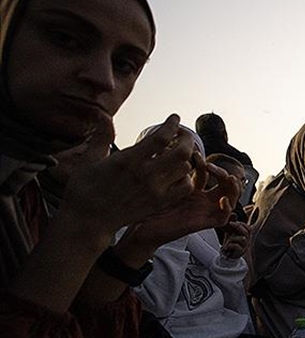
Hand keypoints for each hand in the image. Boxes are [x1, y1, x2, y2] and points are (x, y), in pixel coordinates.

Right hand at [61, 114, 201, 236]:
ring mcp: (155, 190)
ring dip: (186, 157)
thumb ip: (101, 137)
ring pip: (185, 168)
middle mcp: (146, 175)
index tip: (174, 118)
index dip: (171, 125)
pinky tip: (179, 173)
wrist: (88, 221)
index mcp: (129, 160)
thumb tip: (104, 116)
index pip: (160, 137)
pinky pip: (185, 188)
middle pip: (181, 152)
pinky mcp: (159, 203)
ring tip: (181, 152)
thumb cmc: (84, 189)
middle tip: (183, 134)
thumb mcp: (89, 160)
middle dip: (186, 139)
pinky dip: (187, 178)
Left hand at [120, 160, 241, 250]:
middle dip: (222, 172)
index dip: (204, 163)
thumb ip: (167, 169)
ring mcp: (203, 211)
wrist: (140, 230)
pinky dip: (228, 208)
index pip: (207, 173)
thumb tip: (168, 147)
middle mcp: (200, 200)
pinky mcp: (203, 224)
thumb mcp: (159, 183)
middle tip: (210, 166)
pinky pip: (223, 218)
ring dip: (234, 187)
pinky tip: (222, 200)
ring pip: (230, 198)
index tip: (194, 154)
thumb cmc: (145, 207)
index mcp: (190, 189)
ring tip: (229, 178)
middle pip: (223, 184)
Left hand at [220, 220, 250, 258]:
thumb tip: (233, 214)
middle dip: (238, 226)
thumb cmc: (230, 243)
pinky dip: (230, 245)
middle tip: (230, 223)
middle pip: (248, 231)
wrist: (227, 255)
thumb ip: (233, 224)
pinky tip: (226, 246)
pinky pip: (237, 246)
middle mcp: (247, 240)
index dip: (243, 223)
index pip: (249, 227)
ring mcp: (245, 246)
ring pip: (242, 238)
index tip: (234, 222)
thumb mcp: (231, 232)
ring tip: (227, 240)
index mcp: (246, 235)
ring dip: (233, 237)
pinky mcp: (241, 252)